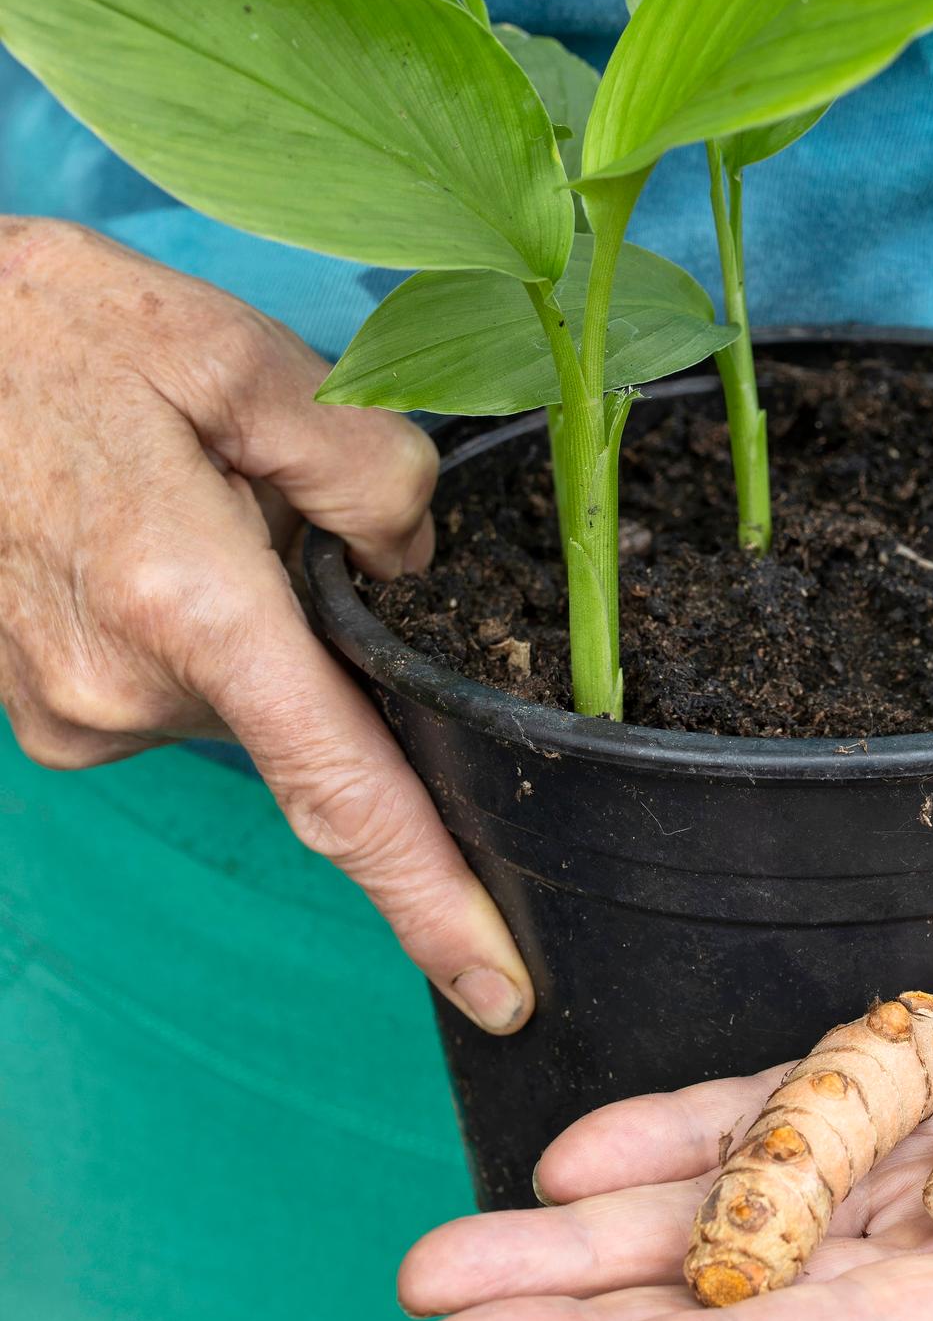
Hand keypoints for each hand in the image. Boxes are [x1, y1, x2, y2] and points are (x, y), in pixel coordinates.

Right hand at [0, 217, 530, 1032]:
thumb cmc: (60, 333)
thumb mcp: (240, 357)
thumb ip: (365, 466)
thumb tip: (417, 570)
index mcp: (187, 604)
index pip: (342, 789)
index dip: (430, 897)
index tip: (500, 987)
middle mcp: (121, 691)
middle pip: (309, 718)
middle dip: (332, 638)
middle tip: (265, 497)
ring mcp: (67, 714)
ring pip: (240, 702)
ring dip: (254, 624)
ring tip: (180, 495)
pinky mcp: (42, 713)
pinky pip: (172, 692)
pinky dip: (196, 629)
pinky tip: (145, 532)